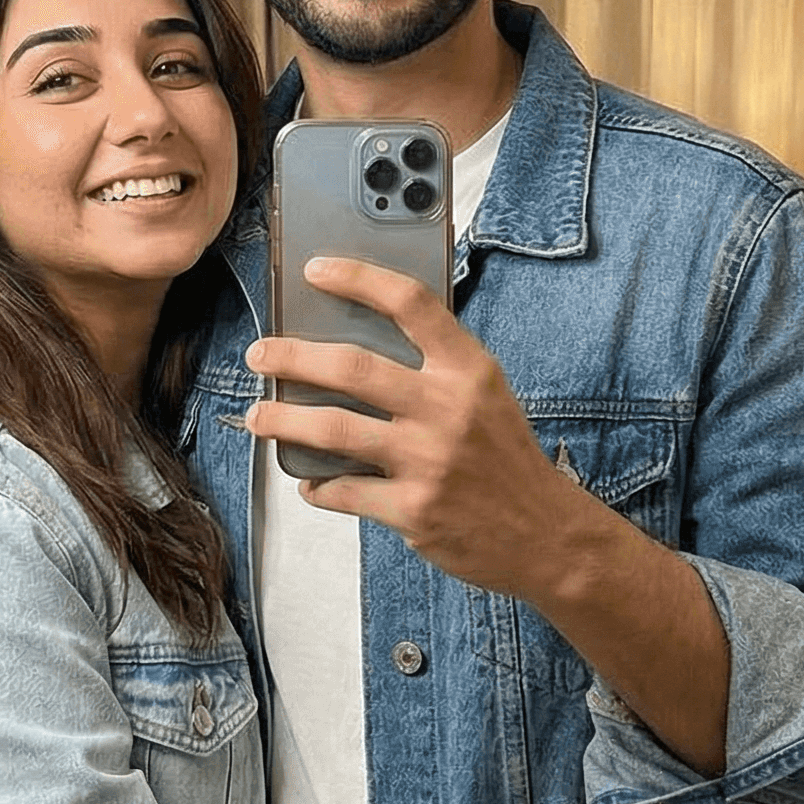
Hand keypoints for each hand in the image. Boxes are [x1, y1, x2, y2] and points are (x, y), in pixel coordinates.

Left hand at [243, 256, 578, 594]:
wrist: (545, 534)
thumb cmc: (505, 458)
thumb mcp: (486, 396)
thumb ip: (434, 369)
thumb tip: (353, 346)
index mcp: (468, 370)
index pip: (410, 303)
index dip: (357, 278)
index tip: (316, 270)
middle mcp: (447, 409)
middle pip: (351, 366)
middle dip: (292, 355)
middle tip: (260, 354)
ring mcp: (428, 461)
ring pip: (333, 429)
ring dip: (283, 420)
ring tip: (258, 416)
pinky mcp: (413, 510)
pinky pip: (344, 491)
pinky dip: (318, 487)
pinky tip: (309, 482)